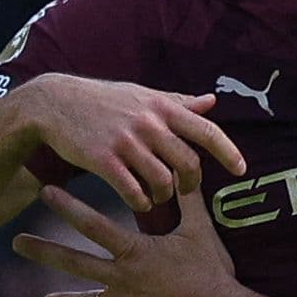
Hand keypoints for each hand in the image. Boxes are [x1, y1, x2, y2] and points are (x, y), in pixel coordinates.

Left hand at [13, 185, 240, 296]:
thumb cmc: (210, 270)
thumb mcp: (200, 230)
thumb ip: (189, 199)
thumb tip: (188, 166)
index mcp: (134, 251)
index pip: (93, 225)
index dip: (68, 208)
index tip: (45, 193)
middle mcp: (121, 277)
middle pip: (75, 261)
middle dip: (44, 251)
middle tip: (16, 242)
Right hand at [20, 75, 246, 210]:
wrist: (55, 103)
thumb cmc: (104, 100)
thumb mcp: (142, 94)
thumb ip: (178, 102)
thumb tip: (212, 101)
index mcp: (162, 107)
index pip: (206, 130)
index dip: (228, 152)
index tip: (241, 170)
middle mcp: (149, 123)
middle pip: (188, 164)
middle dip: (192, 183)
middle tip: (186, 190)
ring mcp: (126, 142)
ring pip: (162, 182)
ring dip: (164, 197)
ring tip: (157, 197)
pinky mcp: (104, 160)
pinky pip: (133, 192)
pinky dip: (140, 202)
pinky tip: (137, 201)